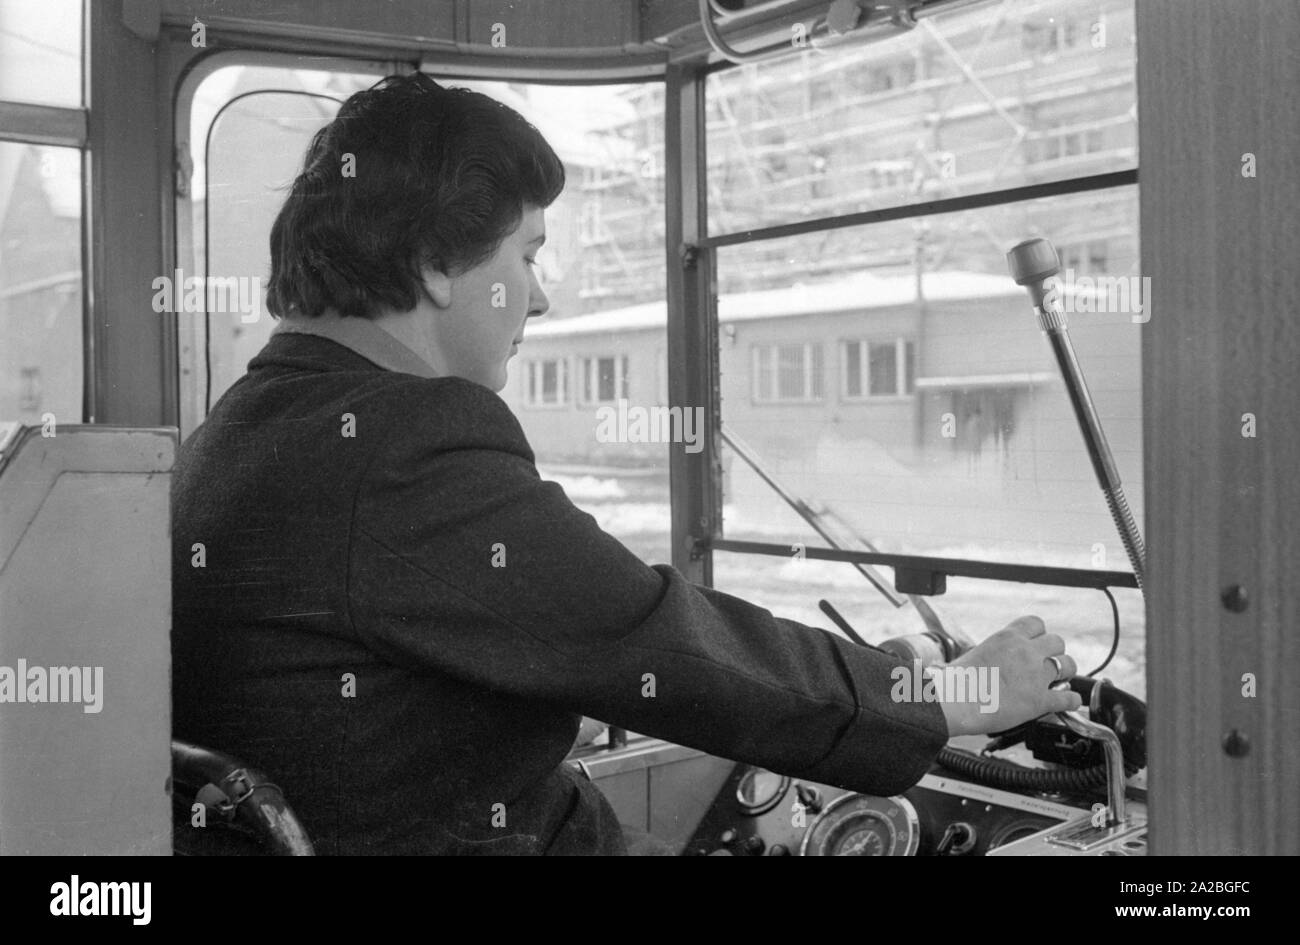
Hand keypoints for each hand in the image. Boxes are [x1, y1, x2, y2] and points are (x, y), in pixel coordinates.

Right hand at [934, 615, 1081, 736]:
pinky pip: (1069, 697)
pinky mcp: (1040, 700)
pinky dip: (1070, 700)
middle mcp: (1026, 652)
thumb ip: (997, 652)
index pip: (1037, 623)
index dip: (1038, 635)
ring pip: (1069, 665)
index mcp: (1008, 637)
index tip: (1035, 645)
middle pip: (1058, 642)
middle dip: (1054, 653)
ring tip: (1056, 681)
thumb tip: (998, 660)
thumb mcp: (977, 652)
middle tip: (1045, 665)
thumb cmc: (957, 681)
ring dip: (1064, 673)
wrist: (955, 701)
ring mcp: (1036, 676)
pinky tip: (1065, 702)